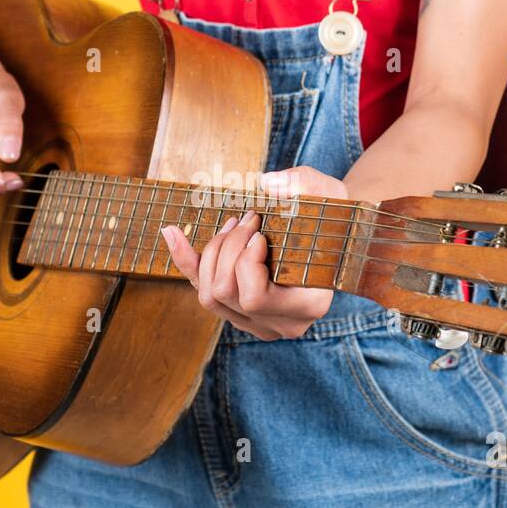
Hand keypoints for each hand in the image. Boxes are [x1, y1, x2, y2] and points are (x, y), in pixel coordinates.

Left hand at [160, 166, 347, 340]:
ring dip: (212, 253)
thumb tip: (268, 184)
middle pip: (226, 294)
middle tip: (248, 219)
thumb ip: (304, 185)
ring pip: (210, 296)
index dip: (245, 261)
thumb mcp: (328, 193)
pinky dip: (186, 261)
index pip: (255, 298)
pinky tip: (172, 233)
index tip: (261, 232)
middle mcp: (283, 323)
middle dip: (228, 248)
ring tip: (231, 224)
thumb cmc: (333, 216)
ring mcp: (259, 322)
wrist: (335, 235)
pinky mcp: (241, 312)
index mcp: (308, 305)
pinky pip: (202, 290)